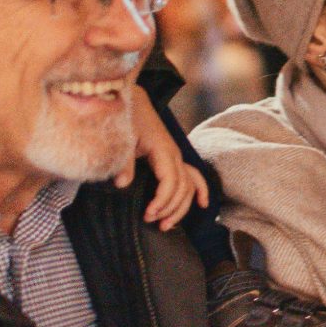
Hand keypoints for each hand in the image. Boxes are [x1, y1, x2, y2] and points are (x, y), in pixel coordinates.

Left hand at [119, 85, 209, 229]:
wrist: (134, 102)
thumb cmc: (127, 119)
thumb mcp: (122, 140)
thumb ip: (123, 163)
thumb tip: (122, 184)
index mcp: (163, 150)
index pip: (171, 182)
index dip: (162, 201)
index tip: (148, 214)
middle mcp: (175, 155)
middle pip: (182, 188)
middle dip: (169, 208)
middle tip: (152, 221)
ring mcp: (177, 157)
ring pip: (189, 186)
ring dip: (180, 207)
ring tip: (165, 224)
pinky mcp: (174, 158)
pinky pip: (194, 176)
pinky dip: (200, 191)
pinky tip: (203, 205)